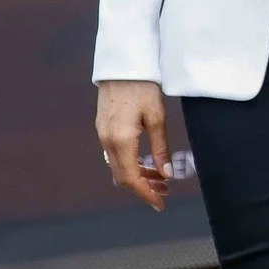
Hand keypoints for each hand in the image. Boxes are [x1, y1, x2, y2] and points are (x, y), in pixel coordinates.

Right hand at [94, 80, 173, 210]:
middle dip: (144, 187)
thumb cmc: (144, 87)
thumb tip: (166, 174)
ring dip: (138, 176)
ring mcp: (102, 135)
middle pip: (123, 176)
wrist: (123, 64)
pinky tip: (146, 162)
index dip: (146, 194)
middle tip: (166, 190)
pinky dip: (130, 163)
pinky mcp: (103, 128)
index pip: (131, 178)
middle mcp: (107, 141)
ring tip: (161, 178)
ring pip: (118, 167)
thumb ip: (160, 148)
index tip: (160, 204)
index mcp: (121, 140)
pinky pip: (115, 155)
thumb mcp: (158, 117)